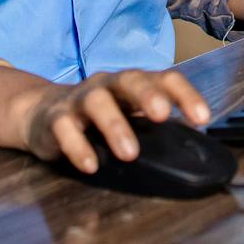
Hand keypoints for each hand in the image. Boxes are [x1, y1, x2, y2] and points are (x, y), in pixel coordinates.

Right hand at [9, 69, 212, 174]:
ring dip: (115, 125)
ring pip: (97, 102)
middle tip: (163, 115)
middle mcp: (107, 86)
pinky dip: (77, 146)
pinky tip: (91, 165)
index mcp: (132, 85)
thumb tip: (193, 147)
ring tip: (129, 153)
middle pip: (129, 80)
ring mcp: (79, 100)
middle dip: (148, 95)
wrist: (40, 112)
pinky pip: (64, 128)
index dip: (184, 94)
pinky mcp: (55, 119)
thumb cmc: (97, 117)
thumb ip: (154, 126)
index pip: (163, 79)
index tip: (202, 117)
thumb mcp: (127, 115)